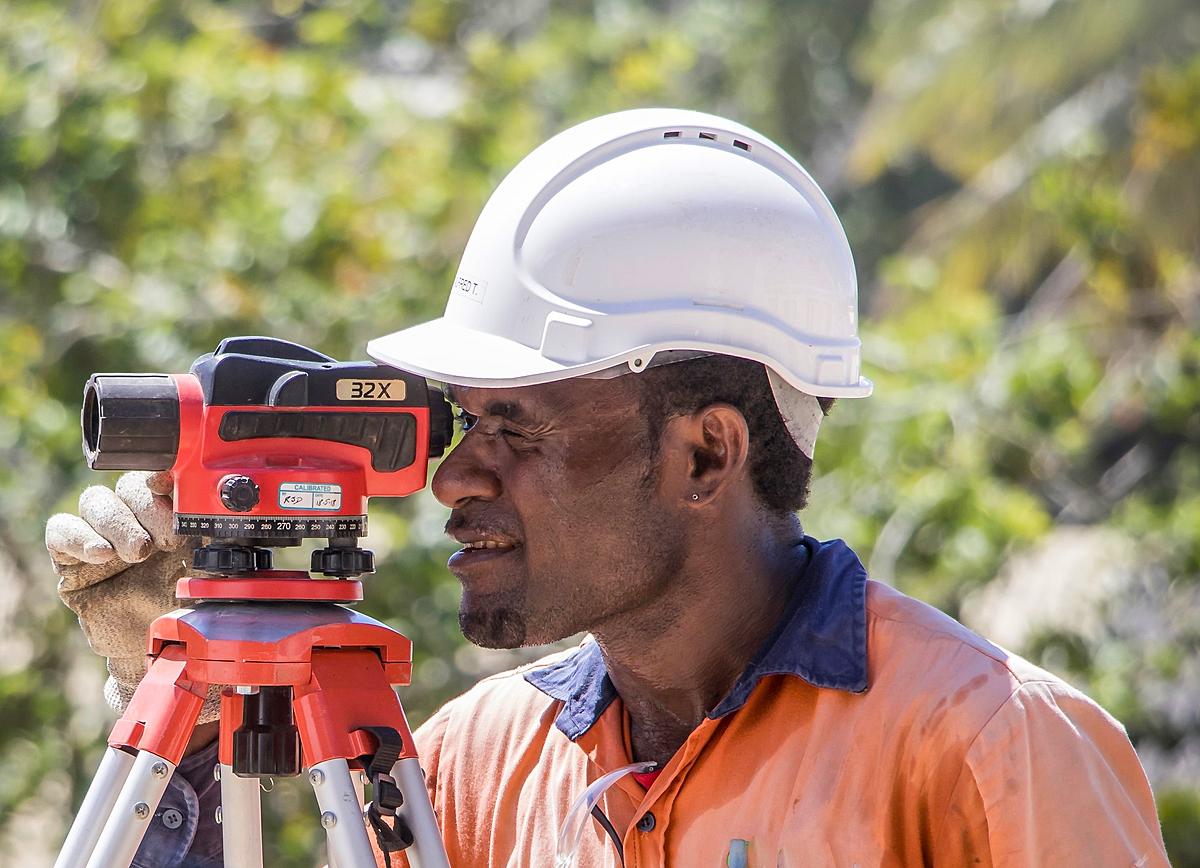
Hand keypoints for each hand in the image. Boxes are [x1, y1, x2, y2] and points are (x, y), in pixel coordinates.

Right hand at [46, 471, 216, 718]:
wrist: (166, 653)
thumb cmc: (193, 607)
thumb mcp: (216, 569)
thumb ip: (222, 538)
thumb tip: (232, 509)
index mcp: (171, 513)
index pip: (159, 477)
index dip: (164, 476)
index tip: (175, 489)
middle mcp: (135, 519)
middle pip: (127, 486)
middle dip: (147, 507)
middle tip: (167, 537)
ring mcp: (103, 537)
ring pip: (95, 502)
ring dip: (117, 521)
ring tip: (138, 551)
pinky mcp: (73, 562)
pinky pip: (62, 532)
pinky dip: (79, 536)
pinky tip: (102, 555)